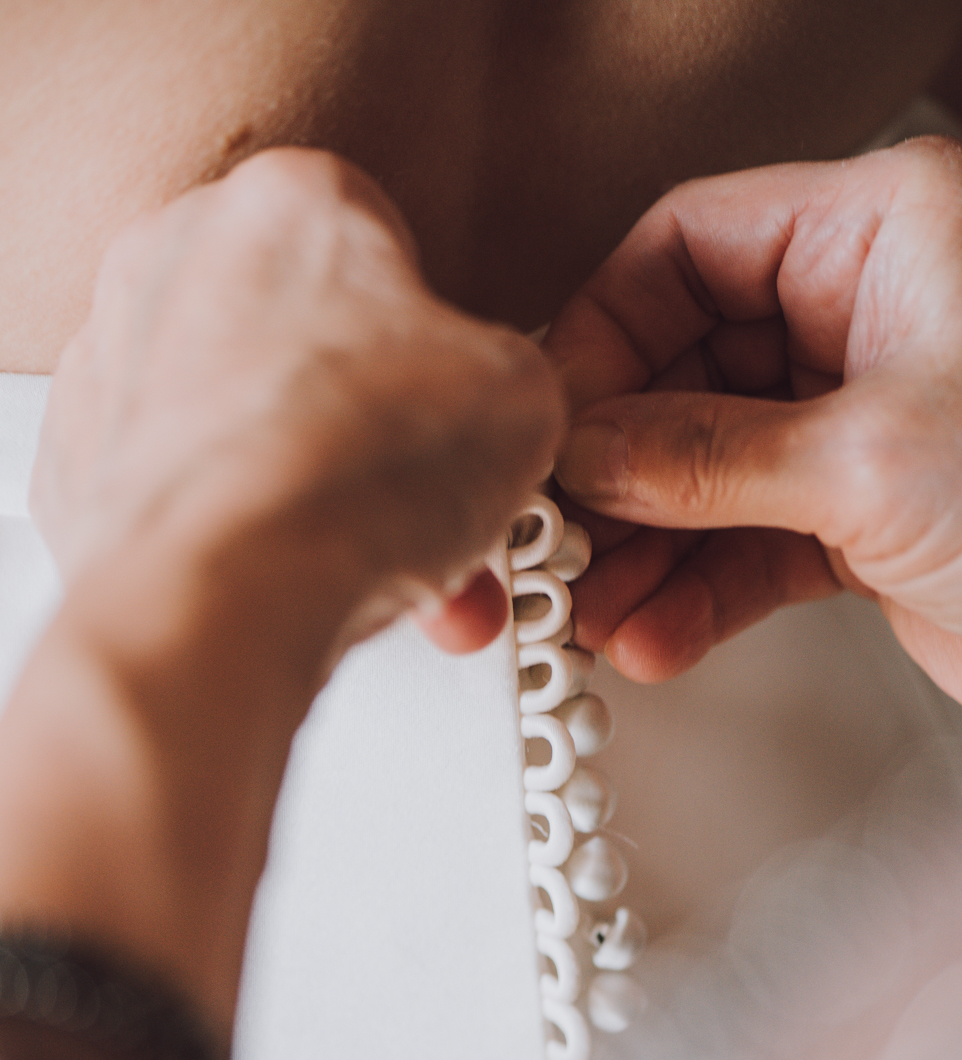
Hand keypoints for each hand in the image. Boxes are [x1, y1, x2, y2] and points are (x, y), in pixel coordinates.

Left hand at [32, 148, 562, 676]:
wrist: (223, 594)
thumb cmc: (346, 477)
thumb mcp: (519, 400)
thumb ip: (508, 381)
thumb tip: (498, 411)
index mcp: (292, 205)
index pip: (390, 251)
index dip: (442, 343)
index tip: (460, 403)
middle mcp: (181, 260)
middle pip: (313, 343)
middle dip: (380, 431)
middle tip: (428, 497)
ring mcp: (119, 360)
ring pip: (252, 422)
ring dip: (324, 489)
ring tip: (383, 561)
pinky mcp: (83, 462)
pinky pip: (191, 486)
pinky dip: (244, 528)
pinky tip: (301, 573)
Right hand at [545, 138, 961, 727]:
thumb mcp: (875, 460)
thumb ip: (708, 453)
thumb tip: (585, 451)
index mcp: (886, 236)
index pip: (690, 248)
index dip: (603, 332)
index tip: (552, 423)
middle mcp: (868, 318)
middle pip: (683, 368)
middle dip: (616, 466)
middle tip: (556, 534)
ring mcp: (861, 424)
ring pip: (707, 469)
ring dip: (643, 548)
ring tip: (592, 610)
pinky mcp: (864, 519)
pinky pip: (748, 543)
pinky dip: (697, 593)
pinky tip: (655, 636)